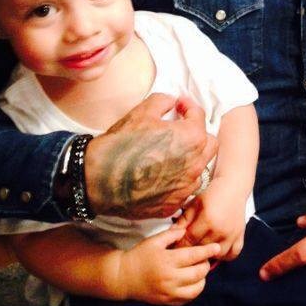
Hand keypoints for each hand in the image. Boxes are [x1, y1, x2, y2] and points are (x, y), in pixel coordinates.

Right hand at [85, 94, 217, 218]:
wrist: (97, 180)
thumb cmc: (121, 144)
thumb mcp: (142, 111)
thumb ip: (164, 101)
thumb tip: (172, 101)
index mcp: (191, 138)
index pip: (199, 116)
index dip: (188, 106)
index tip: (179, 105)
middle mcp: (195, 165)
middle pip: (208, 144)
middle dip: (197, 133)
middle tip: (181, 128)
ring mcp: (185, 188)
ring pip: (199, 168)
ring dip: (191, 157)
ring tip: (172, 152)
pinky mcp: (173, 204)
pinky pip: (184, 189)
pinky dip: (178, 179)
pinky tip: (162, 173)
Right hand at [119, 225, 220, 305]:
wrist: (123, 277)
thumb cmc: (140, 255)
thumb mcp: (154, 240)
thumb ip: (172, 234)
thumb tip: (187, 229)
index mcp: (167, 260)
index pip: (194, 256)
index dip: (207, 251)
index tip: (217, 247)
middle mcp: (170, 278)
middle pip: (198, 273)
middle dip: (206, 265)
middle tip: (205, 259)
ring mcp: (169, 292)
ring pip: (196, 289)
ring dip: (202, 279)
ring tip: (199, 271)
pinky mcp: (167, 302)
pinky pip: (187, 299)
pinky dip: (194, 291)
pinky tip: (192, 282)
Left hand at [177, 178, 247, 259]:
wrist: (233, 187)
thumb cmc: (213, 193)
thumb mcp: (195, 204)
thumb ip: (183, 220)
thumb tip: (171, 234)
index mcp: (208, 219)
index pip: (189, 240)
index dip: (180, 244)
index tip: (175, 245)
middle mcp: (221, 229)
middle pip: (201, 249)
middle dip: (192, 250)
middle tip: (186, 247)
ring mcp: (232, 234)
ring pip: (216, 255)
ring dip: (208, 254)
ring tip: (202, 247)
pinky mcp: (240, 236)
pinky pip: (232, 254)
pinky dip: (224, 255)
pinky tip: (217, 248)